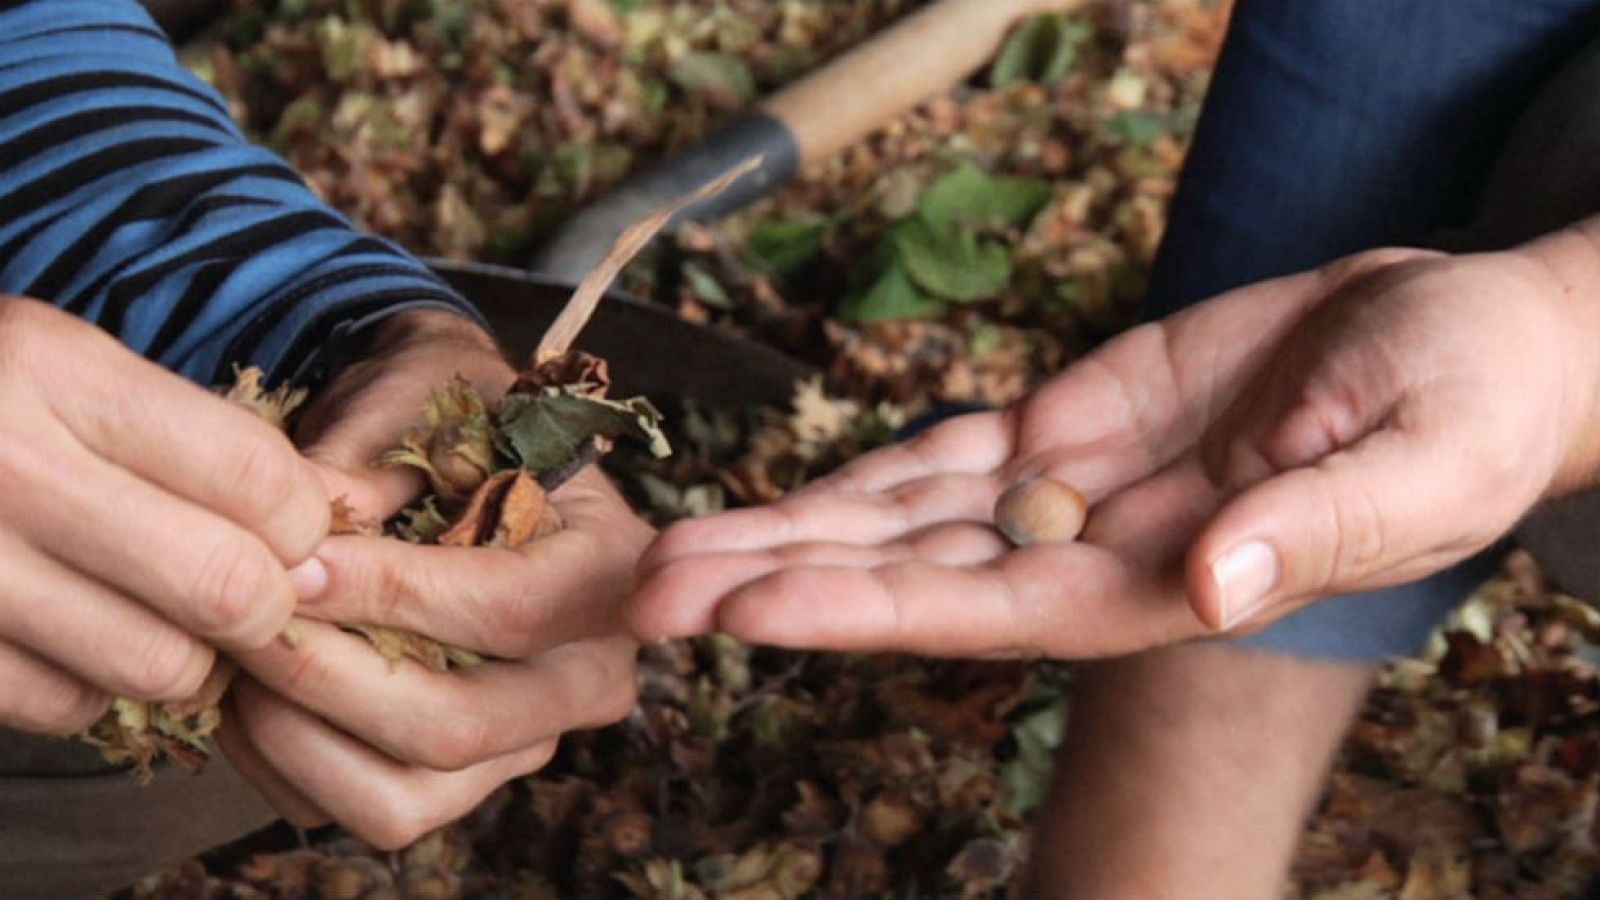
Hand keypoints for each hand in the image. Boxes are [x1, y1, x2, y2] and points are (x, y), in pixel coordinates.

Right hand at [0, 298, 327, 735]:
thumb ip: (195, 434)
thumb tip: (332, 518)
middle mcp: (2, 469)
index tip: (294, 530)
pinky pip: (72, 707)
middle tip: (254, 592)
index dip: (304, 521)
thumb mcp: (65, 363)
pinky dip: (99, 688)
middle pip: (228, 586)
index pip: (257, 476)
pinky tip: (80, 636)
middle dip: (268, 603)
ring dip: (193, 655)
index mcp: (51, 371)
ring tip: (172, 615)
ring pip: (161, 665)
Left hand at [218, 310, 651, 848]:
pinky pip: (363, 811)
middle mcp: (591, 674)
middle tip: (245, 620)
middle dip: (327, 678)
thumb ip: (372, 452)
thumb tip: (306, 524)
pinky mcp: (463, 782)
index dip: (392, 595)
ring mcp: (528, 740)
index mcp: (613, 569)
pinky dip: (286, 765)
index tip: (295, 566)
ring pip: (406, 794)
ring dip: (296, 734)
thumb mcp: (422, 397)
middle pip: (460, 725)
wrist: (460, 455)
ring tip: (239, 658)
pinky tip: (251, 690)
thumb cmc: (450, 415)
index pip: (510, 610)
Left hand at [629, 243, 1599, 657]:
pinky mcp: (1073, 424)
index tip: (748, 612)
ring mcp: (1074, 490)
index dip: (861, 609)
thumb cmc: (1467, 408)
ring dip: (793, 529)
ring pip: (905, 515)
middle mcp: (1094, 551)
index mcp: (1163, 585)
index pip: (984, 610)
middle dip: (780, 581)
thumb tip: (1211, 583)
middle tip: (647, 589)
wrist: (1459, 339)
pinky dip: (868, 468)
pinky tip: (791, 491)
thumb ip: (1311, 528)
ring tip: (675, 544)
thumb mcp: (1420, 462)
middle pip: (906, 574)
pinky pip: (953, 452)